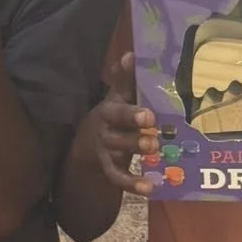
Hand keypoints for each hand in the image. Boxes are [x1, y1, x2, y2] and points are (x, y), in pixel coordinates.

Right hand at [71, 53, 157, 198]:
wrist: (87, 141)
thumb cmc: (112, 113)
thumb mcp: (117, 95)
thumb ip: (125, 78)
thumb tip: (133, 53)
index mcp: (110, 111)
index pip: (119, 112)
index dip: (132, 113)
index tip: (149, 115)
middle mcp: (106, 131)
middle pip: (119, 135)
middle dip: (135, 137)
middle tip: (154, 139)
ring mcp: (107, 150)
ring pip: (119, 154)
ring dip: (136, 155)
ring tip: (154, 155)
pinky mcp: (108, 167)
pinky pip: (118, 177)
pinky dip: (132, 184)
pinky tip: (151, 188)